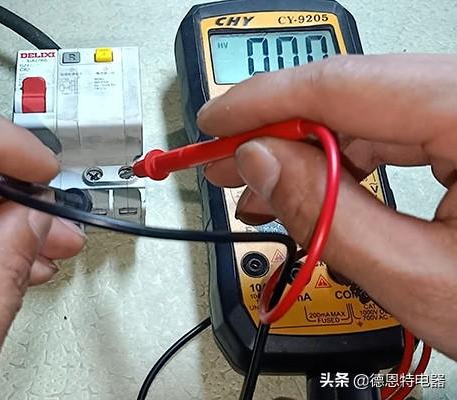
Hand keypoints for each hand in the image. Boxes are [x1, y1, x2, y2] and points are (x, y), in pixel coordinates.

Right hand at [197, 54, 456, 359]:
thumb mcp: (423, 280)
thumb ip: (329, 216)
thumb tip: (261, 164)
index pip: (346, 84)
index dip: (265, 103)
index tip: (215, 127)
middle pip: (357, 93)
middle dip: (280, 131)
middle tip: (226, 163)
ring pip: (374, 113)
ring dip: (310, 149)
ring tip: (262, 185)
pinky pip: (400, 132)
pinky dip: (350, 159)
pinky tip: (317, 184)